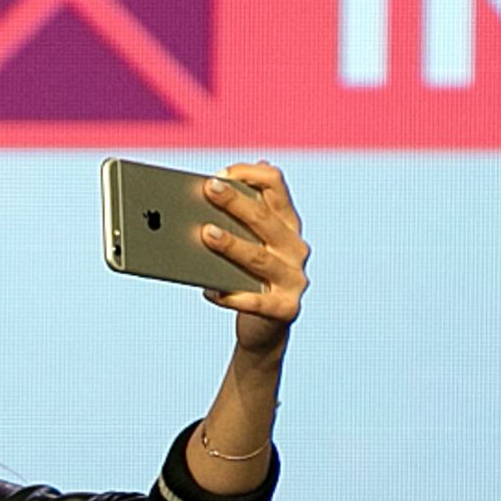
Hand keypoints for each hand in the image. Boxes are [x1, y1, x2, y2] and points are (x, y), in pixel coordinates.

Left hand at [196, 163, 309, 354]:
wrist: (263, 328)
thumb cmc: (244, 277)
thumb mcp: (244, 244)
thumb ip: (234, 218)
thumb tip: (211, 184)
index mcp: (286, 223)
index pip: (276, 187)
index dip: (251, 174)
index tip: (221, 172)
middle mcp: (295, 247)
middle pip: (264, 219)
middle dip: (235, 202)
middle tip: (209, 188)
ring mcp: (294, 278)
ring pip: (259, 258)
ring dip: (232, 244)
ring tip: (206, 233)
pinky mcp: (286, 308)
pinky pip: (257, 302)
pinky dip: (234, 297)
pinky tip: (211, 291)